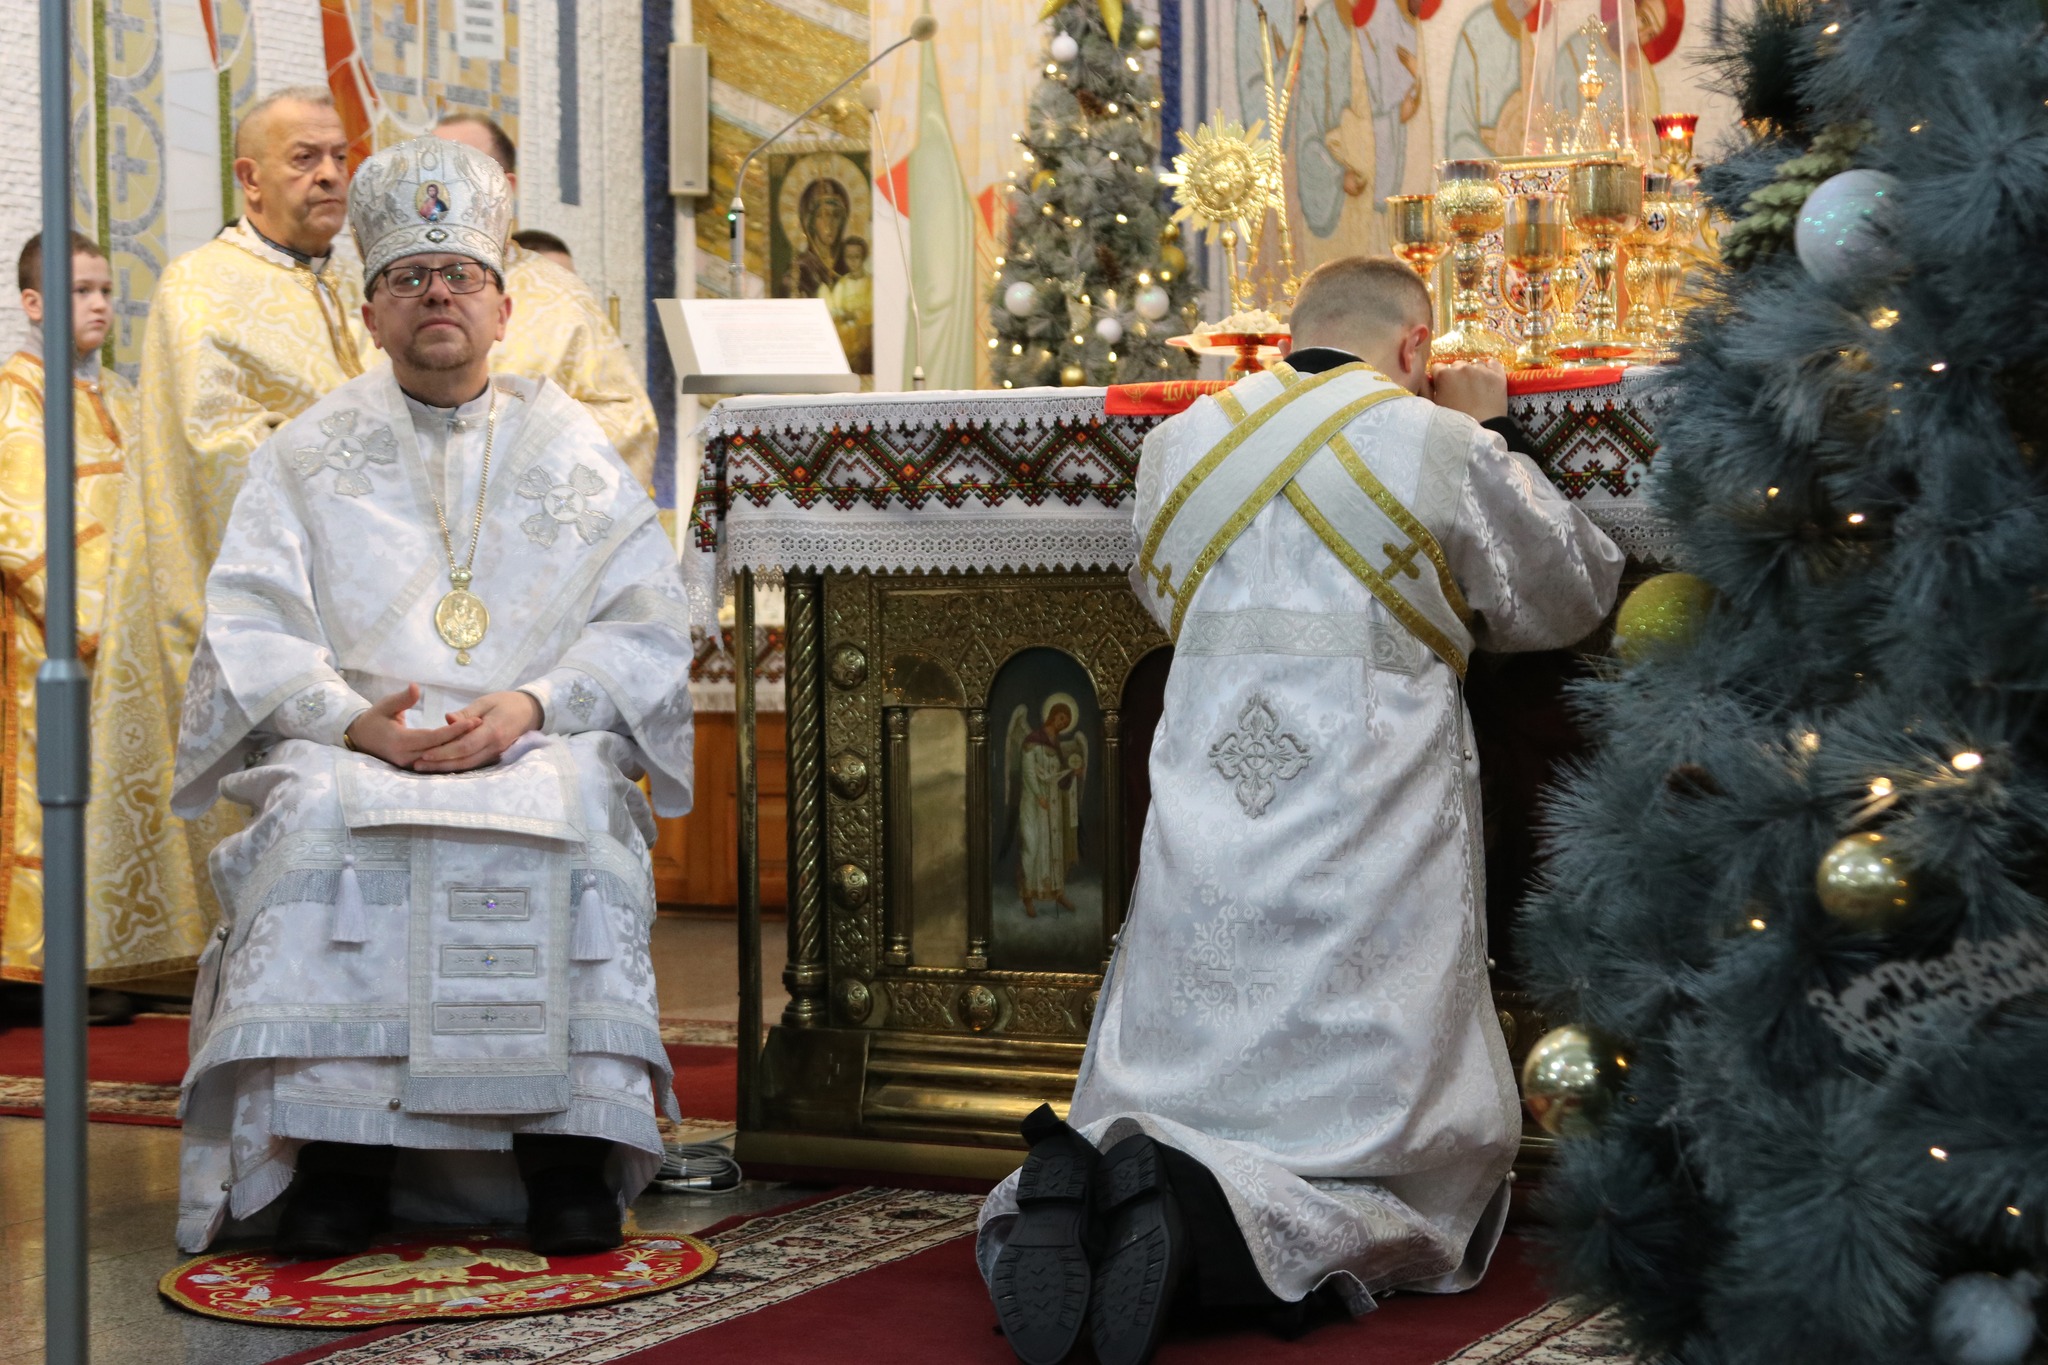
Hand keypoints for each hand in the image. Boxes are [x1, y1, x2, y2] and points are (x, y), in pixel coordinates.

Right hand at [343, 684, 480, 769]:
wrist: (359, 738)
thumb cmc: (374, 719)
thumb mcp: (385, 705)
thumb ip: (402, 698)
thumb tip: (416, 687)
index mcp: (400, 742)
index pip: (433, 737)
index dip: (454, 730)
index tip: (473, 721)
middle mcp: (406, 757)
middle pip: (440, 751)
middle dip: (462, 739)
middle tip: (483, 726)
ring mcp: (409, 765)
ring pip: (440, 759)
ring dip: (459, 748)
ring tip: (479, 735)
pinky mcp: (412, 768)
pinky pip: (435, 762)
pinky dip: (451, 754)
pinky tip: (466, 746)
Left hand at [410, 690, 543, 773]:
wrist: (531, 711)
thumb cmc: (507, 702)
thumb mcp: (486, 701)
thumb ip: (466, 713)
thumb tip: (447, 720)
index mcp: (492, 731)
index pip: (465, 746)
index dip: (444, 752)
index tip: (425, 753)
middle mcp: (494, 747)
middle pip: (464, 760)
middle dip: (440, 764)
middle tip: (417, 764)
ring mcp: (495, 754)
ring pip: (467, 766)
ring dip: (445, 768)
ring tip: (424, 767)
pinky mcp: (494, 756)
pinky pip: (473, 764)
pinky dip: (456, 766)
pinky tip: (441, 766)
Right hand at [1430, 359, 1508, 422]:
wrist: (1480, 433)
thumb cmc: (1452, 423)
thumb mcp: (1433, 407)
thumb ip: (1424, 388)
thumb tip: (1423, 375)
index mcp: (1444, 374)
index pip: (1438, 368)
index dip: (1440, 379)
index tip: (1444, 389)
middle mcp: (1462, 367)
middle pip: (1457, 365)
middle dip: (1456, 375)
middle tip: (1460, 392)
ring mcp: (1482, 370)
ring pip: (1474, 365)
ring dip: (1473, 373)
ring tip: (1474, 390)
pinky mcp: (1497, 375)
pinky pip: (1493, 363)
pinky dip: (1489, 369)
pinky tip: (1486, 380)